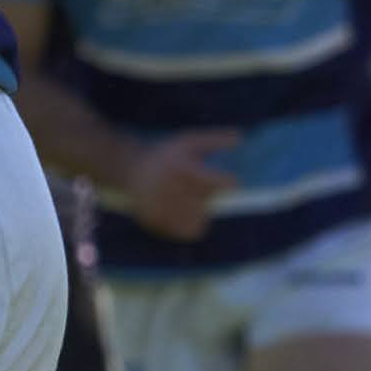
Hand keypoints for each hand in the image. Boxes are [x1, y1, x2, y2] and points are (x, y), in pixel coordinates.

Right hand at [120, 129, 244, 243]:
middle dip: (208, 195)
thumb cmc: (167, 155)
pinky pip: (187, 232)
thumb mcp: (189, 141)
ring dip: (200, 211)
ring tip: (189, 200)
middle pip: (207, 202)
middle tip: (198, 187)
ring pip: (199, 220)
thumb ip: (215, 140)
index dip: (228, 182)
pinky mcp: (157, 222)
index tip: (231, 181)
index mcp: (180, 167)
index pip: (216, 182)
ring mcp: (162, 208)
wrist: (130, 170)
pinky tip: (182, 212)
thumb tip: (240, 138)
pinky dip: (190, 225)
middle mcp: (170, 188)